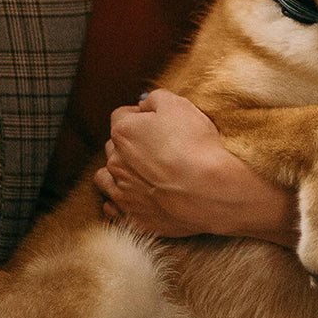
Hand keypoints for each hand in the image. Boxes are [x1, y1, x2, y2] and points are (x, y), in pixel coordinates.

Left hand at [93, 89, 296, 245]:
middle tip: (154, 147)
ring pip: (105, 179)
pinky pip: (112, 210)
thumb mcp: (179, 105)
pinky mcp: (133, 219)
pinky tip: (134, 198)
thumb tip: (145, 103)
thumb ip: (156, 98)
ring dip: (117, 173)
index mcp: (124, 132)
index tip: (155, 122)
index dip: (139, 116)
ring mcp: (122, 193)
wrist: (212, 191)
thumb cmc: (197, 146)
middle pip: (113, 146)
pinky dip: (119, 203)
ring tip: (138, 174)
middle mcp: (116, 162)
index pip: (121, 116)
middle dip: (129, 145)